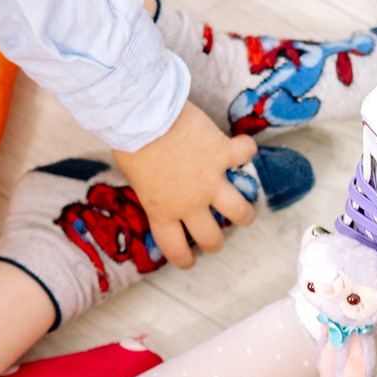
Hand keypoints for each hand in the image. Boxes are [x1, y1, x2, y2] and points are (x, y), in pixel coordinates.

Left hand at [114, 103, 257, 270]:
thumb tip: (157, 189)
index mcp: (162, 211)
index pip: (176, 249)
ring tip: (244, 210)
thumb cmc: (130, 143)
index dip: (185, 259)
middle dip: (216, 242)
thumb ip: (151, 191)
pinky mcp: (223, 154)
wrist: (143, 117)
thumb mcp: (133, 178)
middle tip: (217, 235)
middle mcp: (189, 203)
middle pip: (212, 238)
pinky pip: (244, 155)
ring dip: (244, 213)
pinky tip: (243, 148)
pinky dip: (246, 150)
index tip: (190, 260)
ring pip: (239, 211)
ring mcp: (210, 181)